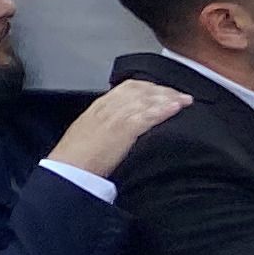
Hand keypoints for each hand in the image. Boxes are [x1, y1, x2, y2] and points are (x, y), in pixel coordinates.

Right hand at [46, 78, 190, 178]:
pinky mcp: (124, 129)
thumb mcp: (87, 132)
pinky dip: (164, 110)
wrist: (69, 167)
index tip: (161, 90)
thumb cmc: (75, 156)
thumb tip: (119, 127)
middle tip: (179, 94)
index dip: (148, 87)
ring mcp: (116, 117)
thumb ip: (103, 125)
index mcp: (98, 107)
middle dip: (162, 90)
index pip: (127, 88)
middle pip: (140, 91)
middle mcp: (108, 107)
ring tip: (185, 100)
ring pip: (147, 100)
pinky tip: (176, 108)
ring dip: (169, 98)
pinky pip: (148, 116)